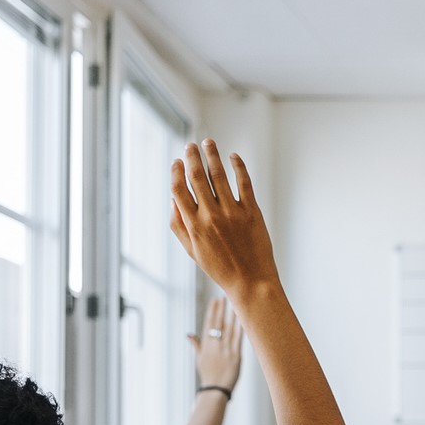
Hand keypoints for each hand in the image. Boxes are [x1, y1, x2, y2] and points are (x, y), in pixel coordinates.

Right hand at [170, 141, 277, 299]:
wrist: (251, 282)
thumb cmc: (220, 267)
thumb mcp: (192, 250)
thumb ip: (179, 225)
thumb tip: (173, 199)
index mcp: (193, 225)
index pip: (178, 190)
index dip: (176, 172)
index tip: (177, 161)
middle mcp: (210, 216)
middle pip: (196, 177)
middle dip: (192, 157)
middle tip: (191, 145)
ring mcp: (232, 213)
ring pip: (218, 175)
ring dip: (212, 155)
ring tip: (209, 143)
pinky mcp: (252, 212)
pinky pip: (244, 183)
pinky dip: (238, 166)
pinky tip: (233, 156)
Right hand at [190, 295, 244, 392]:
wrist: (215, 389)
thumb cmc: (208, 374)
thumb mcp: (200, 359)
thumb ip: (197, 345)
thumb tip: (189, 334)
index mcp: (206, 345)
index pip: (208, 324)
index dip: (212, 311)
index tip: (215, 300)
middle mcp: (215, 346)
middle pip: (218, 324)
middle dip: (221, 309)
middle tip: (224, 296)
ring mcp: (225, 351)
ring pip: (229, 330)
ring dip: (232, 316)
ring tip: (236, 304)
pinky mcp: (236, 356)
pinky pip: (239, 340)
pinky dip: (241, 329)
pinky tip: (244, 320)